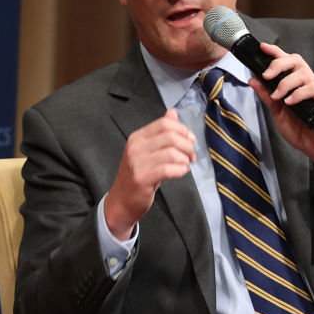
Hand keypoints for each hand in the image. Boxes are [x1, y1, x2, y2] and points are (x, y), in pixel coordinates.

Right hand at [105, 109, 195, 239]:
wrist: (121, 201)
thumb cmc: (138, 175)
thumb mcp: (147, 150)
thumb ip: (160, 132)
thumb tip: (172, 112)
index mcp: (137, 137)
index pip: (164, 124)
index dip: (182, 130)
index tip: (190, 140)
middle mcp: (135, 147)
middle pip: (170, 136)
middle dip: (187, 145)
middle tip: (191, 156)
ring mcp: (137, 163)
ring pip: (171, 152)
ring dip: (185, 159)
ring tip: (186, 165)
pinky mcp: (142, 178)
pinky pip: (168, 169)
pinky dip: (180, 170)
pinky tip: (181, 172)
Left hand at [251, 42, 313, 184]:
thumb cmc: (300, 130)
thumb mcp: (277, 112)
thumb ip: (267, 96)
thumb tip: (253, 79)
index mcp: (295, 83)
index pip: (287, 62)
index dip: (276, 52)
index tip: (263, 48)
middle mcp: (308, 82)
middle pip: (296, 60)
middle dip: (279, 64)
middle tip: (267, 75)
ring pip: (303, 73)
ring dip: (286, 83)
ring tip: (278, 97)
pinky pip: (313, 88)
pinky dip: (298, 94)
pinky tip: (289, 102)